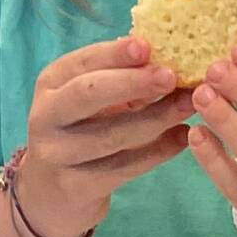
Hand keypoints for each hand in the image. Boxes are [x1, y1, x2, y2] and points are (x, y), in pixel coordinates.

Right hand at [14, 36, 194, 236]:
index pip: (82, 62)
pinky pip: (123, 167)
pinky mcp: (76, 187)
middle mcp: (47, 116)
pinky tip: (183, 138)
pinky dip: (157, 151)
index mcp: (52, 83)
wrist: (51, 191)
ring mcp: (57, 154)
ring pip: (111, 135)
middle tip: (171, 75)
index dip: (114, 54)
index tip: (147, 46)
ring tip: (189, 105)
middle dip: (131, 82)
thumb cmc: (82, 129)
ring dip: (156, 118)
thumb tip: (171, 58)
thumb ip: (123, 78)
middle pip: (87, 94)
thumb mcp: (92, 98)